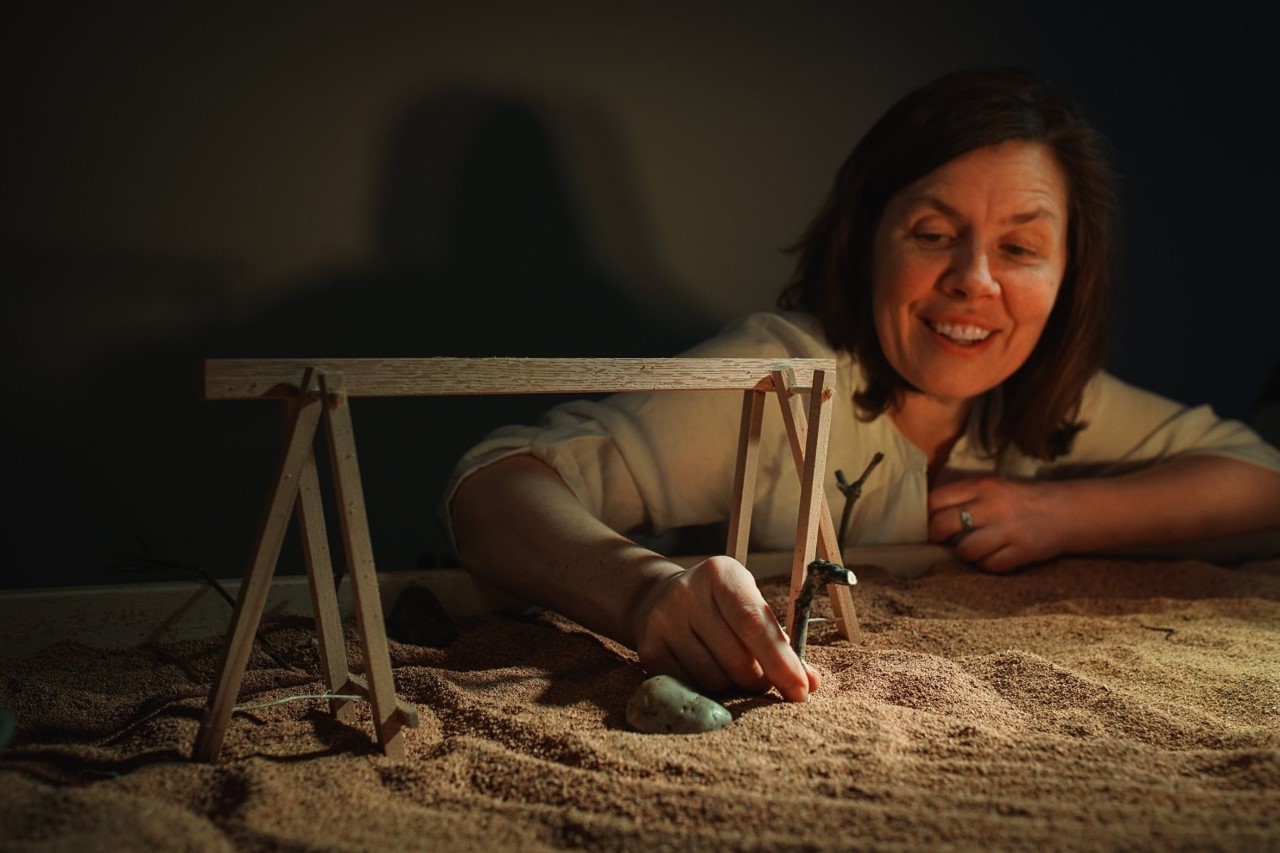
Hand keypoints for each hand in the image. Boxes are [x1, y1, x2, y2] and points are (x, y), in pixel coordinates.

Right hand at [629, 555, 818, 701]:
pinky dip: (708, 692)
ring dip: (732, 687)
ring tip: (730, 670)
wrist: (658, 600)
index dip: (781, 660)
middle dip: (760, 681)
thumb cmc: (719, 608)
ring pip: (715, 680)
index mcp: (720, 574)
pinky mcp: (649, 649)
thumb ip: (779, 641)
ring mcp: (663, 620)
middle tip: (763, 681)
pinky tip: (706, 671)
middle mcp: (687, 592)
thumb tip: (810, 684)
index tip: (801, 690)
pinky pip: (691, 689)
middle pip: (738, 659)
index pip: (754, 622)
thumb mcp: (748, 606)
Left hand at [928, 476, 1069, 572]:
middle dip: (937, 536)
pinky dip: (985, 565)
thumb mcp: (993, 487)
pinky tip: (991, 557)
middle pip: (943, 524)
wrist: (1066, 511)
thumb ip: (964, 496)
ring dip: (964, 554)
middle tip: (941, 540)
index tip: (928, 522)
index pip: (936, 500)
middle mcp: (993, 505)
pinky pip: (989, 565)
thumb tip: (928, 514)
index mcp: (983, 485)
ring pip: (965, 550)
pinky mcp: (1022, 551)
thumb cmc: (1020, 500)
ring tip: (971, 549)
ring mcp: (1009, 529)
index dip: (926, 515)